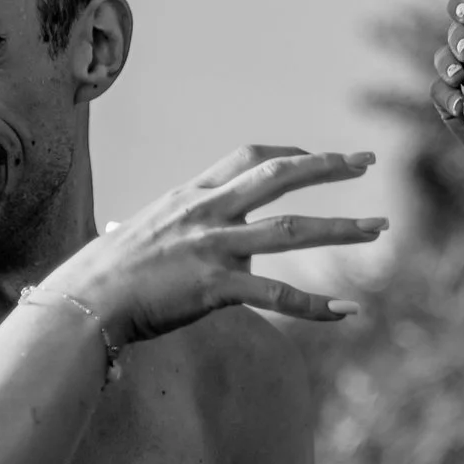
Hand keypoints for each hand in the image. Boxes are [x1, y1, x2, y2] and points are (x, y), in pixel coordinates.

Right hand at [47, 147, 379, 345]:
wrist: (84, 302)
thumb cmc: (103, 275)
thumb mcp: (134, 235)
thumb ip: (153, 228)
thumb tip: (126, 226)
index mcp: (192, 195)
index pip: (250, 157)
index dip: (290, 153)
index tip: (320, 157)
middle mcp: (208, 212)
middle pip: (280, 177)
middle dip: (328, 168)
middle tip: (368, 164)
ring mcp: (213, 247)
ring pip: (292, 231)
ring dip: (342, 228)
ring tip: (379, 229)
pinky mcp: (215, 287)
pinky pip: (278, 295)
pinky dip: (316, 306)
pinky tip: (347, 311)